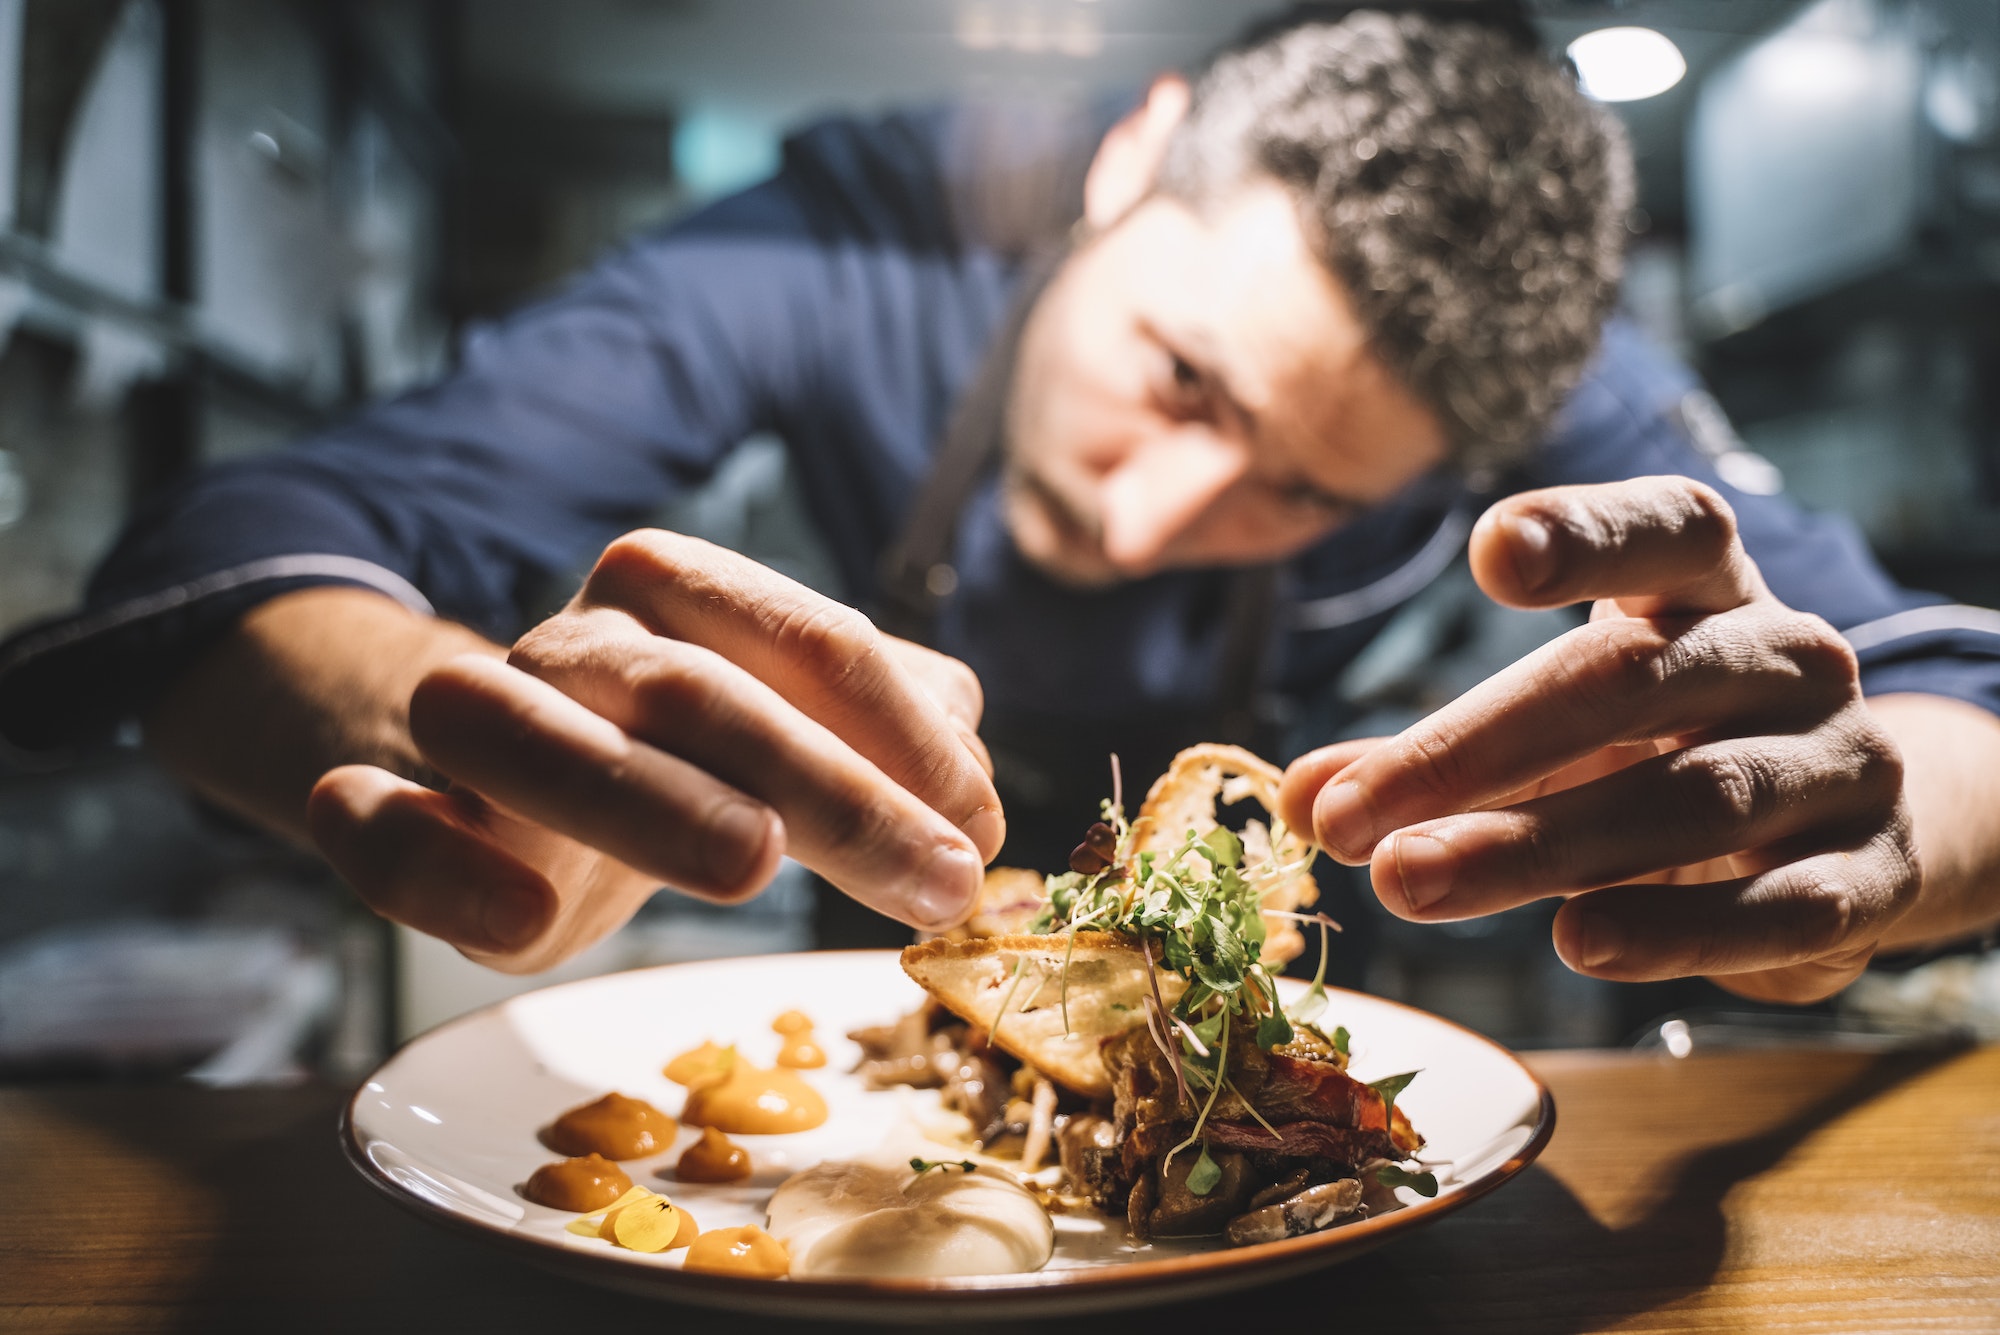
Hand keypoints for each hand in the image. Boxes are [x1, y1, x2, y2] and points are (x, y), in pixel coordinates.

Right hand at [307, 531, 1003, 973]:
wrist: (497, 772)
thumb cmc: (680, 754)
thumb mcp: (794, 730)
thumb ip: (890, 741)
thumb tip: (973, 793)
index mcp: (681, 598)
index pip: (806, 639)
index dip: (904, 732)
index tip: (982, 830)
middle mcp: (577, 643)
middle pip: (690, 689)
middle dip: (824, 785)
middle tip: (936, 879)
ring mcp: (474, 721)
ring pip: (527, 731)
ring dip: (643, 795)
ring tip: (752, 866)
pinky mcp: (389, 811)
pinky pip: (373, 824)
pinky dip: (436, 865)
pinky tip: (526, 922)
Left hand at [1279, 477, 1917, 1003]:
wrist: (1860, 836)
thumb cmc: (1666, 755)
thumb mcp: (1554, 736)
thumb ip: (1437, 759)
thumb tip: (1303, 797)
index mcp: (1708, 591)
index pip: (1667, 529)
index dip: (1587, 532)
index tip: (1493, 550)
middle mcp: (1786, 659)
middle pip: (1632, 681)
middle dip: (1474, 749)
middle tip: (1350, 818)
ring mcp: (1842, 764)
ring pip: (1694, 797)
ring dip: (1539, 847)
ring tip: (1414, 884)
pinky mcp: (1871, 877)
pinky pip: (1778, 907)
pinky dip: (1674, 932)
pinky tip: (1579, 946)